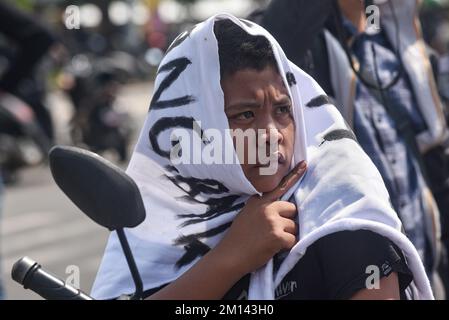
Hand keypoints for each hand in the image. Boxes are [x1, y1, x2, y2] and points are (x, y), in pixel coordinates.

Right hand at [214, 160, 306, 276]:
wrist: (230, 255)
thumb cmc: (239, 237)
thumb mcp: (246, 214)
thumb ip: (261, 206)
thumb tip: (278, 206)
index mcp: (258, 201)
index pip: (279, 186)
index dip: (294, 175)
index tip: (305, 164)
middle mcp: (266, 207)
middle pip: (292, 209)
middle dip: (288, 220)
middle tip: (274, 231)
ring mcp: (272, 220)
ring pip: (294, 226)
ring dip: (286, 235)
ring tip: (270, 241)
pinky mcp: (277, 235)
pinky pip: (292, 240)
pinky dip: (286, 247)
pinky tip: (272, 248)